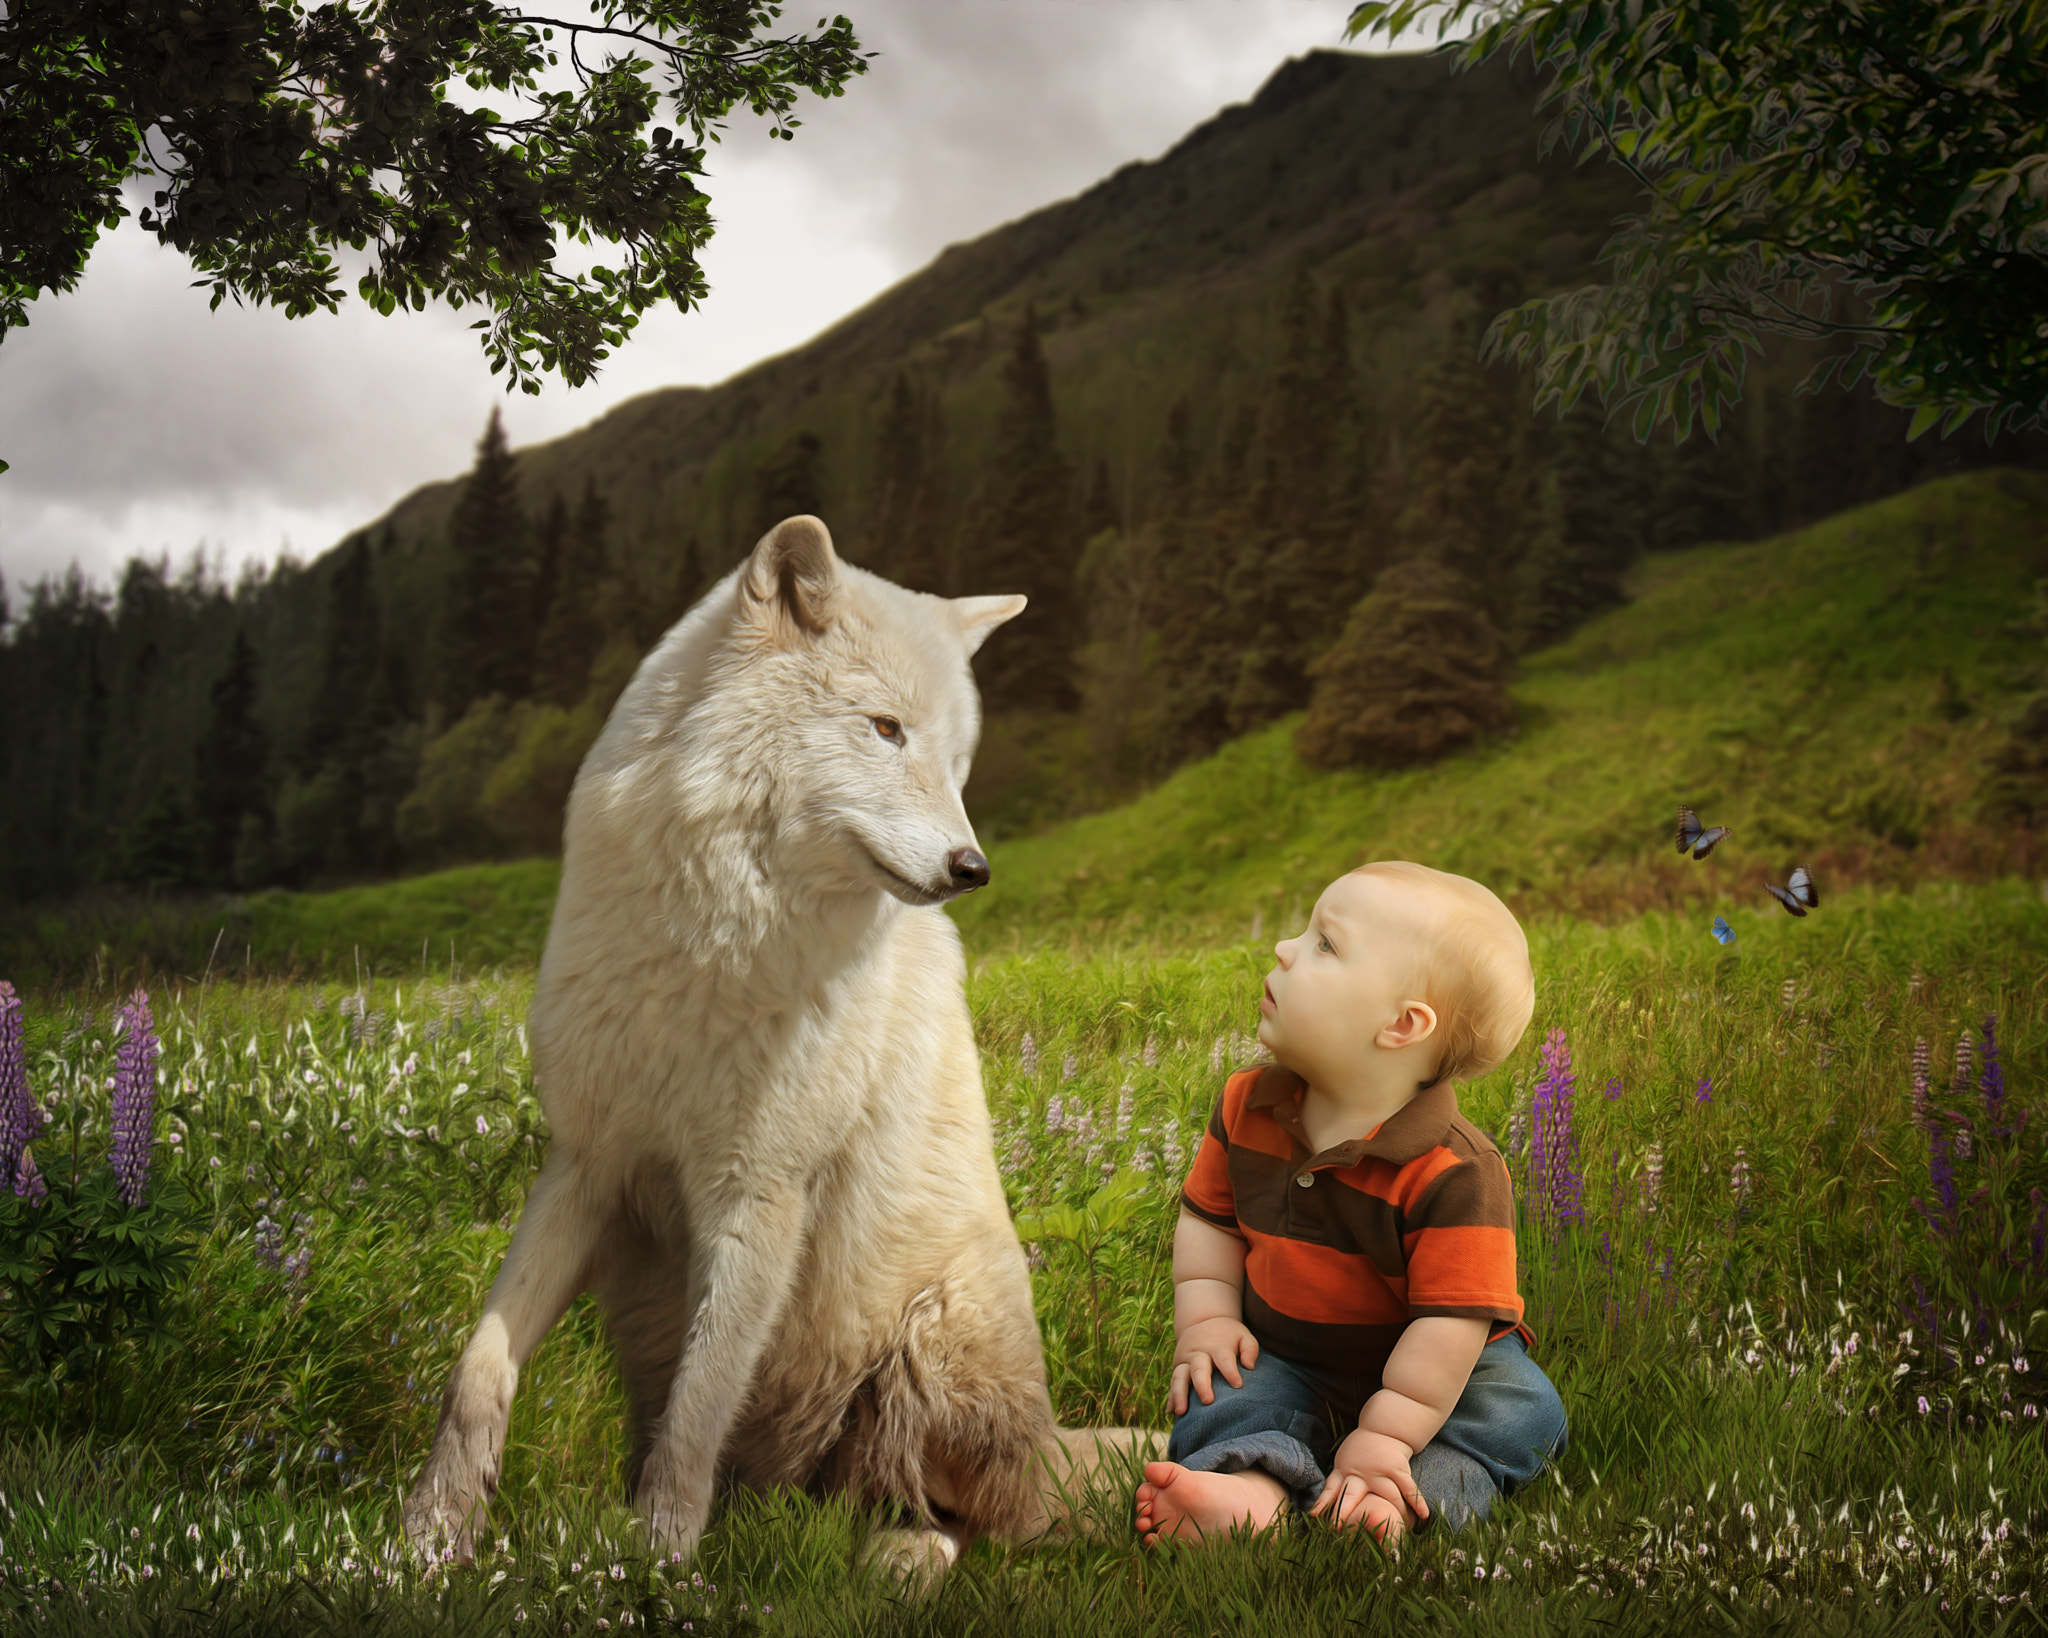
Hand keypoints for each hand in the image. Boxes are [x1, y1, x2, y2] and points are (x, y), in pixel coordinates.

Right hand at [1170, 1318, 1258, 1414]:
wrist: (1202, 1320)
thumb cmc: (1228, 1335)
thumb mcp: (1243, 1335)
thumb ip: (1250, 1349)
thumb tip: (1249, 1366)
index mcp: (1217, 1346)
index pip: (1223, 1358)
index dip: (1230, 1371)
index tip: (1237, 1385)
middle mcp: (1198, 1353)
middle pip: (1198, 1368)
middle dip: (1202, 1385)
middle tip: (1208, 1401)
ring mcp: (1185, 1361)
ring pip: (1180, 1376)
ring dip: (1179, 1394)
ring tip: (1180, 1412)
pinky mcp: (1178, 1368)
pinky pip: (1173, 1383)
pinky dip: (1171, 1397)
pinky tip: (1170, 1411)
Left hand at [1310, 1427, 1428, 1532]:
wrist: (1383, 1428)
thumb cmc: (1361, 1451)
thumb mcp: (1344, 1462)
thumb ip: (1338, 1482)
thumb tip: (1321, 1509)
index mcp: (1344, 1471)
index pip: (1331, 1489)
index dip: (1323, 1503)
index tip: (1316, 1517)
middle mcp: (1360, 1473)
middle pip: (1352, 1495)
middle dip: (1345, 1511)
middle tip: (1340, 1529)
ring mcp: (1380, 1471)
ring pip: (1387, 1496)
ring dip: (1393, 1514)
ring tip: (1397, 1532)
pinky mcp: (1398, 1469)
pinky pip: (1409, 1488)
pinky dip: (1417, 1502)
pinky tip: (1423, 1516)